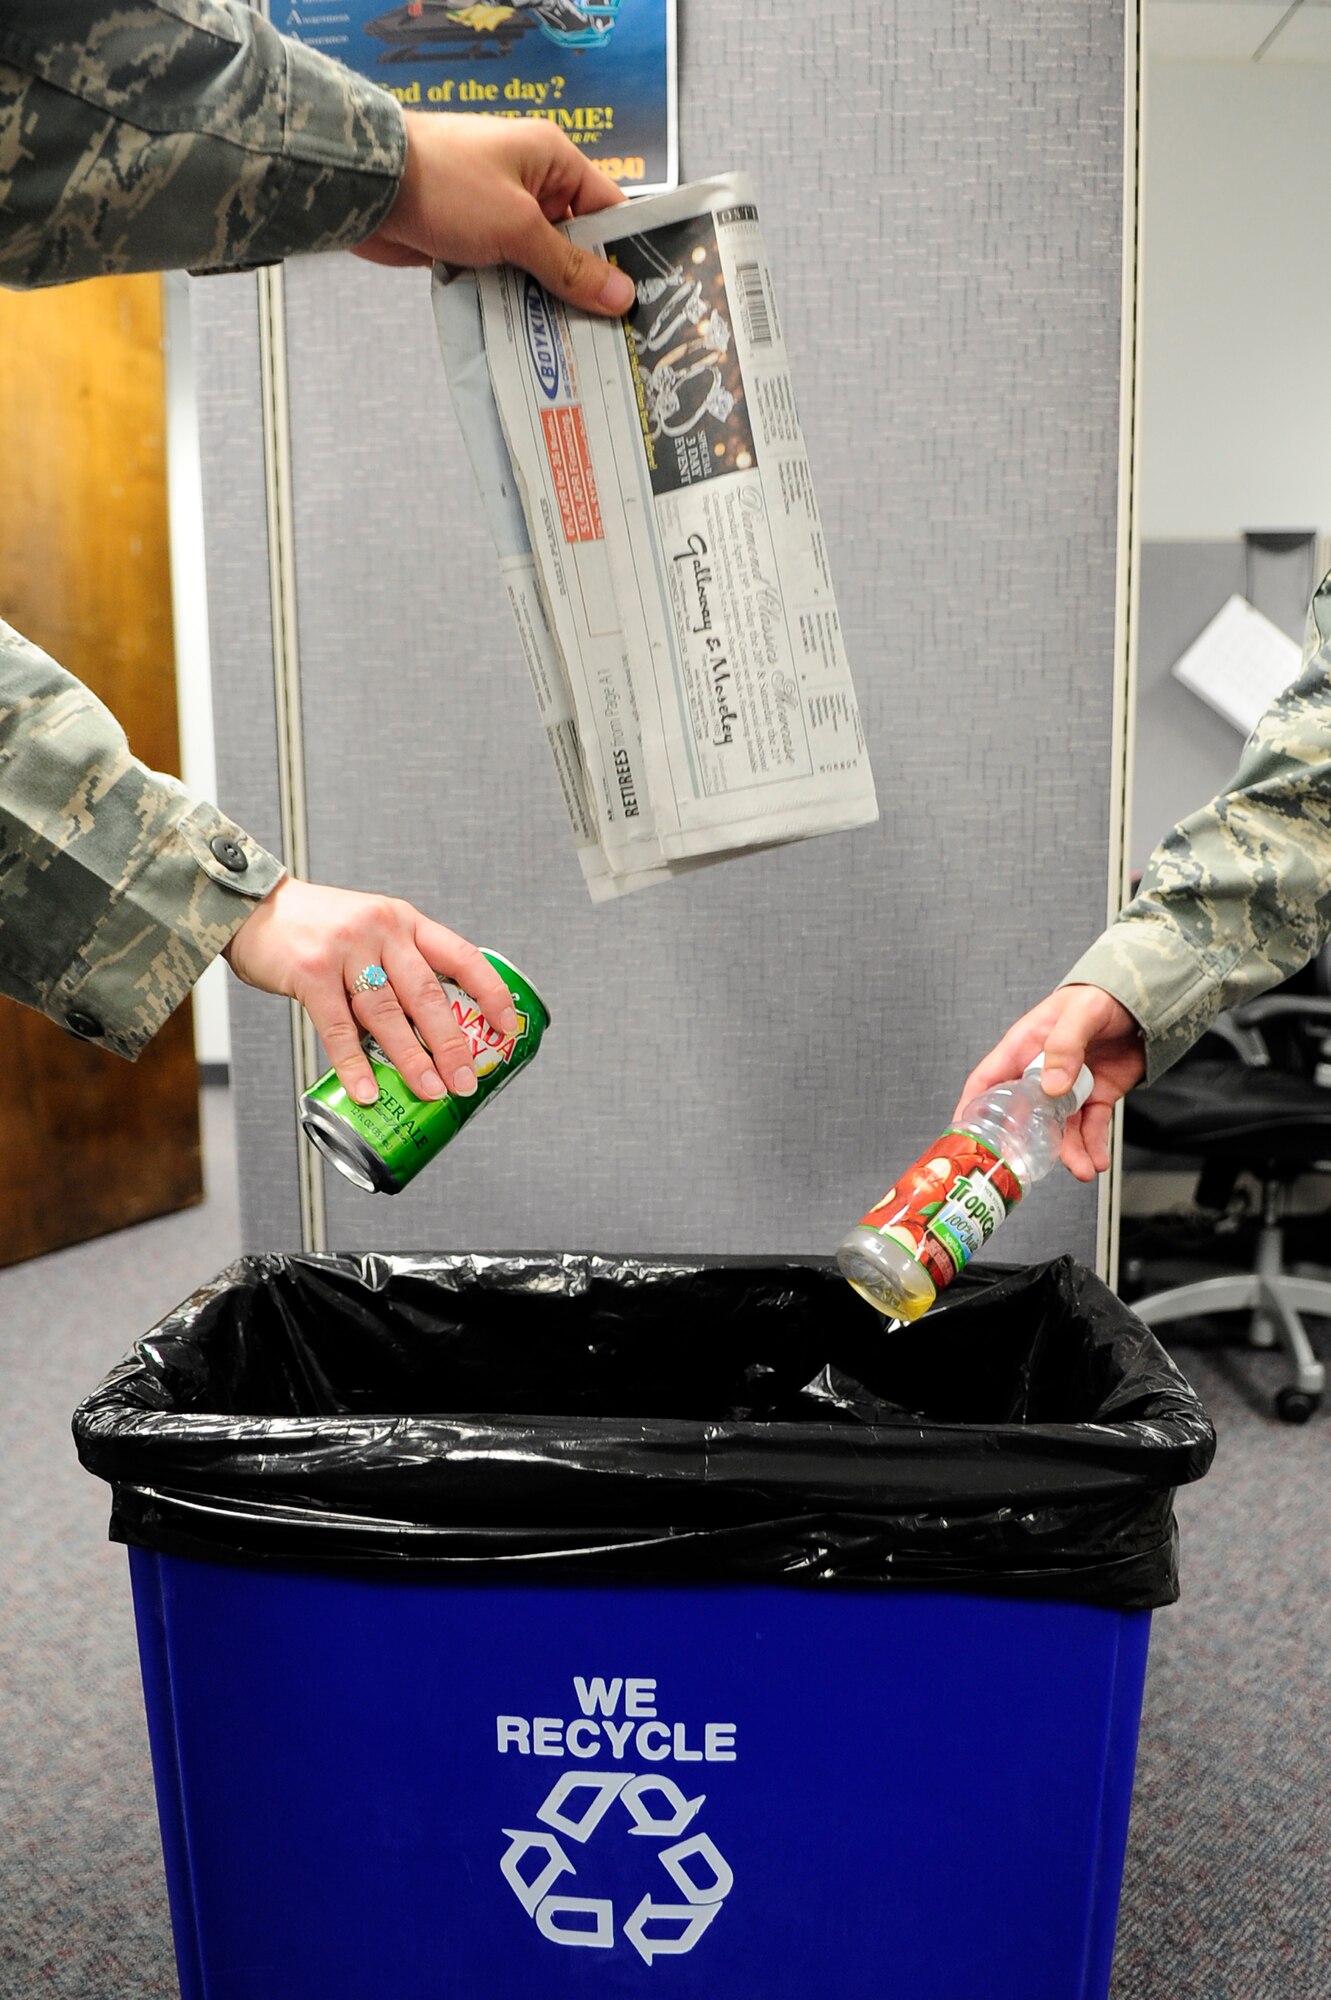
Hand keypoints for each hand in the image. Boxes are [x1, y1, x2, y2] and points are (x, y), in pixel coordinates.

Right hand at [223, 877, 521, 1106]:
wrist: (254, 908)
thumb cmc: (317, 928)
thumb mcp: (372, 930)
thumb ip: (401, 967)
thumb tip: (433, 1031)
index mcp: (405, 921)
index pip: (461, 956)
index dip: (489, 994)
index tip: (506, 1028)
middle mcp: (381, 930)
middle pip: (427, 994)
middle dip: (451, 1044)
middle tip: (465, 1080)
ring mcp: (346, 950)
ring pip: (388, 1014)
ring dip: (411, 1060)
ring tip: (428, 1091)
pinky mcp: (311, 973)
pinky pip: (339, 1028)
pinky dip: (356, 1064)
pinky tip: (369, 1089)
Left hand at [354, 113, 634, 314]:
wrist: (365, 185)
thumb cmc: (445, 185)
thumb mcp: (518, 227)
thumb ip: (568, 266)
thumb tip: (620, 295)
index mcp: (552, 161)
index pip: (607, 209)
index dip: (624, 255)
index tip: (638, 302)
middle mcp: (531, 184)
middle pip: (575, 244)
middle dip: (585, 288)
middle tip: (608, 338)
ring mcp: (499, 214)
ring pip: (539, 266)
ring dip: (547, 300)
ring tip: (573, 346)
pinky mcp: (471, 241)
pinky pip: (506, 276)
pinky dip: (514, 301)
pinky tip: (528, 337)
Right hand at [952, 985, 1146, 1181]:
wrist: (1146, 1000)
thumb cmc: (1102, 995)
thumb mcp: (1080, 1013)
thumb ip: (1063, 1045)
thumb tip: (1051, 1085)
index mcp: (1024, 1048)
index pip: (987, 1081)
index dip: (971, 1108)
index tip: (965, 1136)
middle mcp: (1042, 1072)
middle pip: (1026, 1116)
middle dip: (1029, 1145)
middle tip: (1034, 1167)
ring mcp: (1070, 1087)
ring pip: (1061, 1129)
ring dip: (1070, 1153)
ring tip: (1083, 1168)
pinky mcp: (1096, 1096)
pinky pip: (1091, 1127)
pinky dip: (1094, 1145)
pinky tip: (1098, 1159)